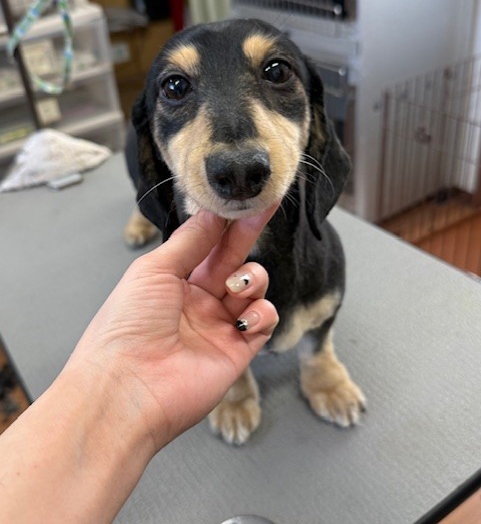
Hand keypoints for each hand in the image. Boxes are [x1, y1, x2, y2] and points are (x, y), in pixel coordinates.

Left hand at [66, 206, 278, 450]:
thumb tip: (214, 211)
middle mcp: (199, 301)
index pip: (209, 245)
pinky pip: (264, 321)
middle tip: (263, 211)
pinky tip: (243, 318)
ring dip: (251, 279)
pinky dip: (262, 313)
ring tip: (234, 287)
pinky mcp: (237, 351)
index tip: (246, 200)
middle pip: (233, 261)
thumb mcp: (155, 269)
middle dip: (247, 235)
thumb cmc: (127, 324)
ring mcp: (219, 326)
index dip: (227, 223)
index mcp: (175, 281)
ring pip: (253, 289)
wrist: (126, 388)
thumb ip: (191, 240)